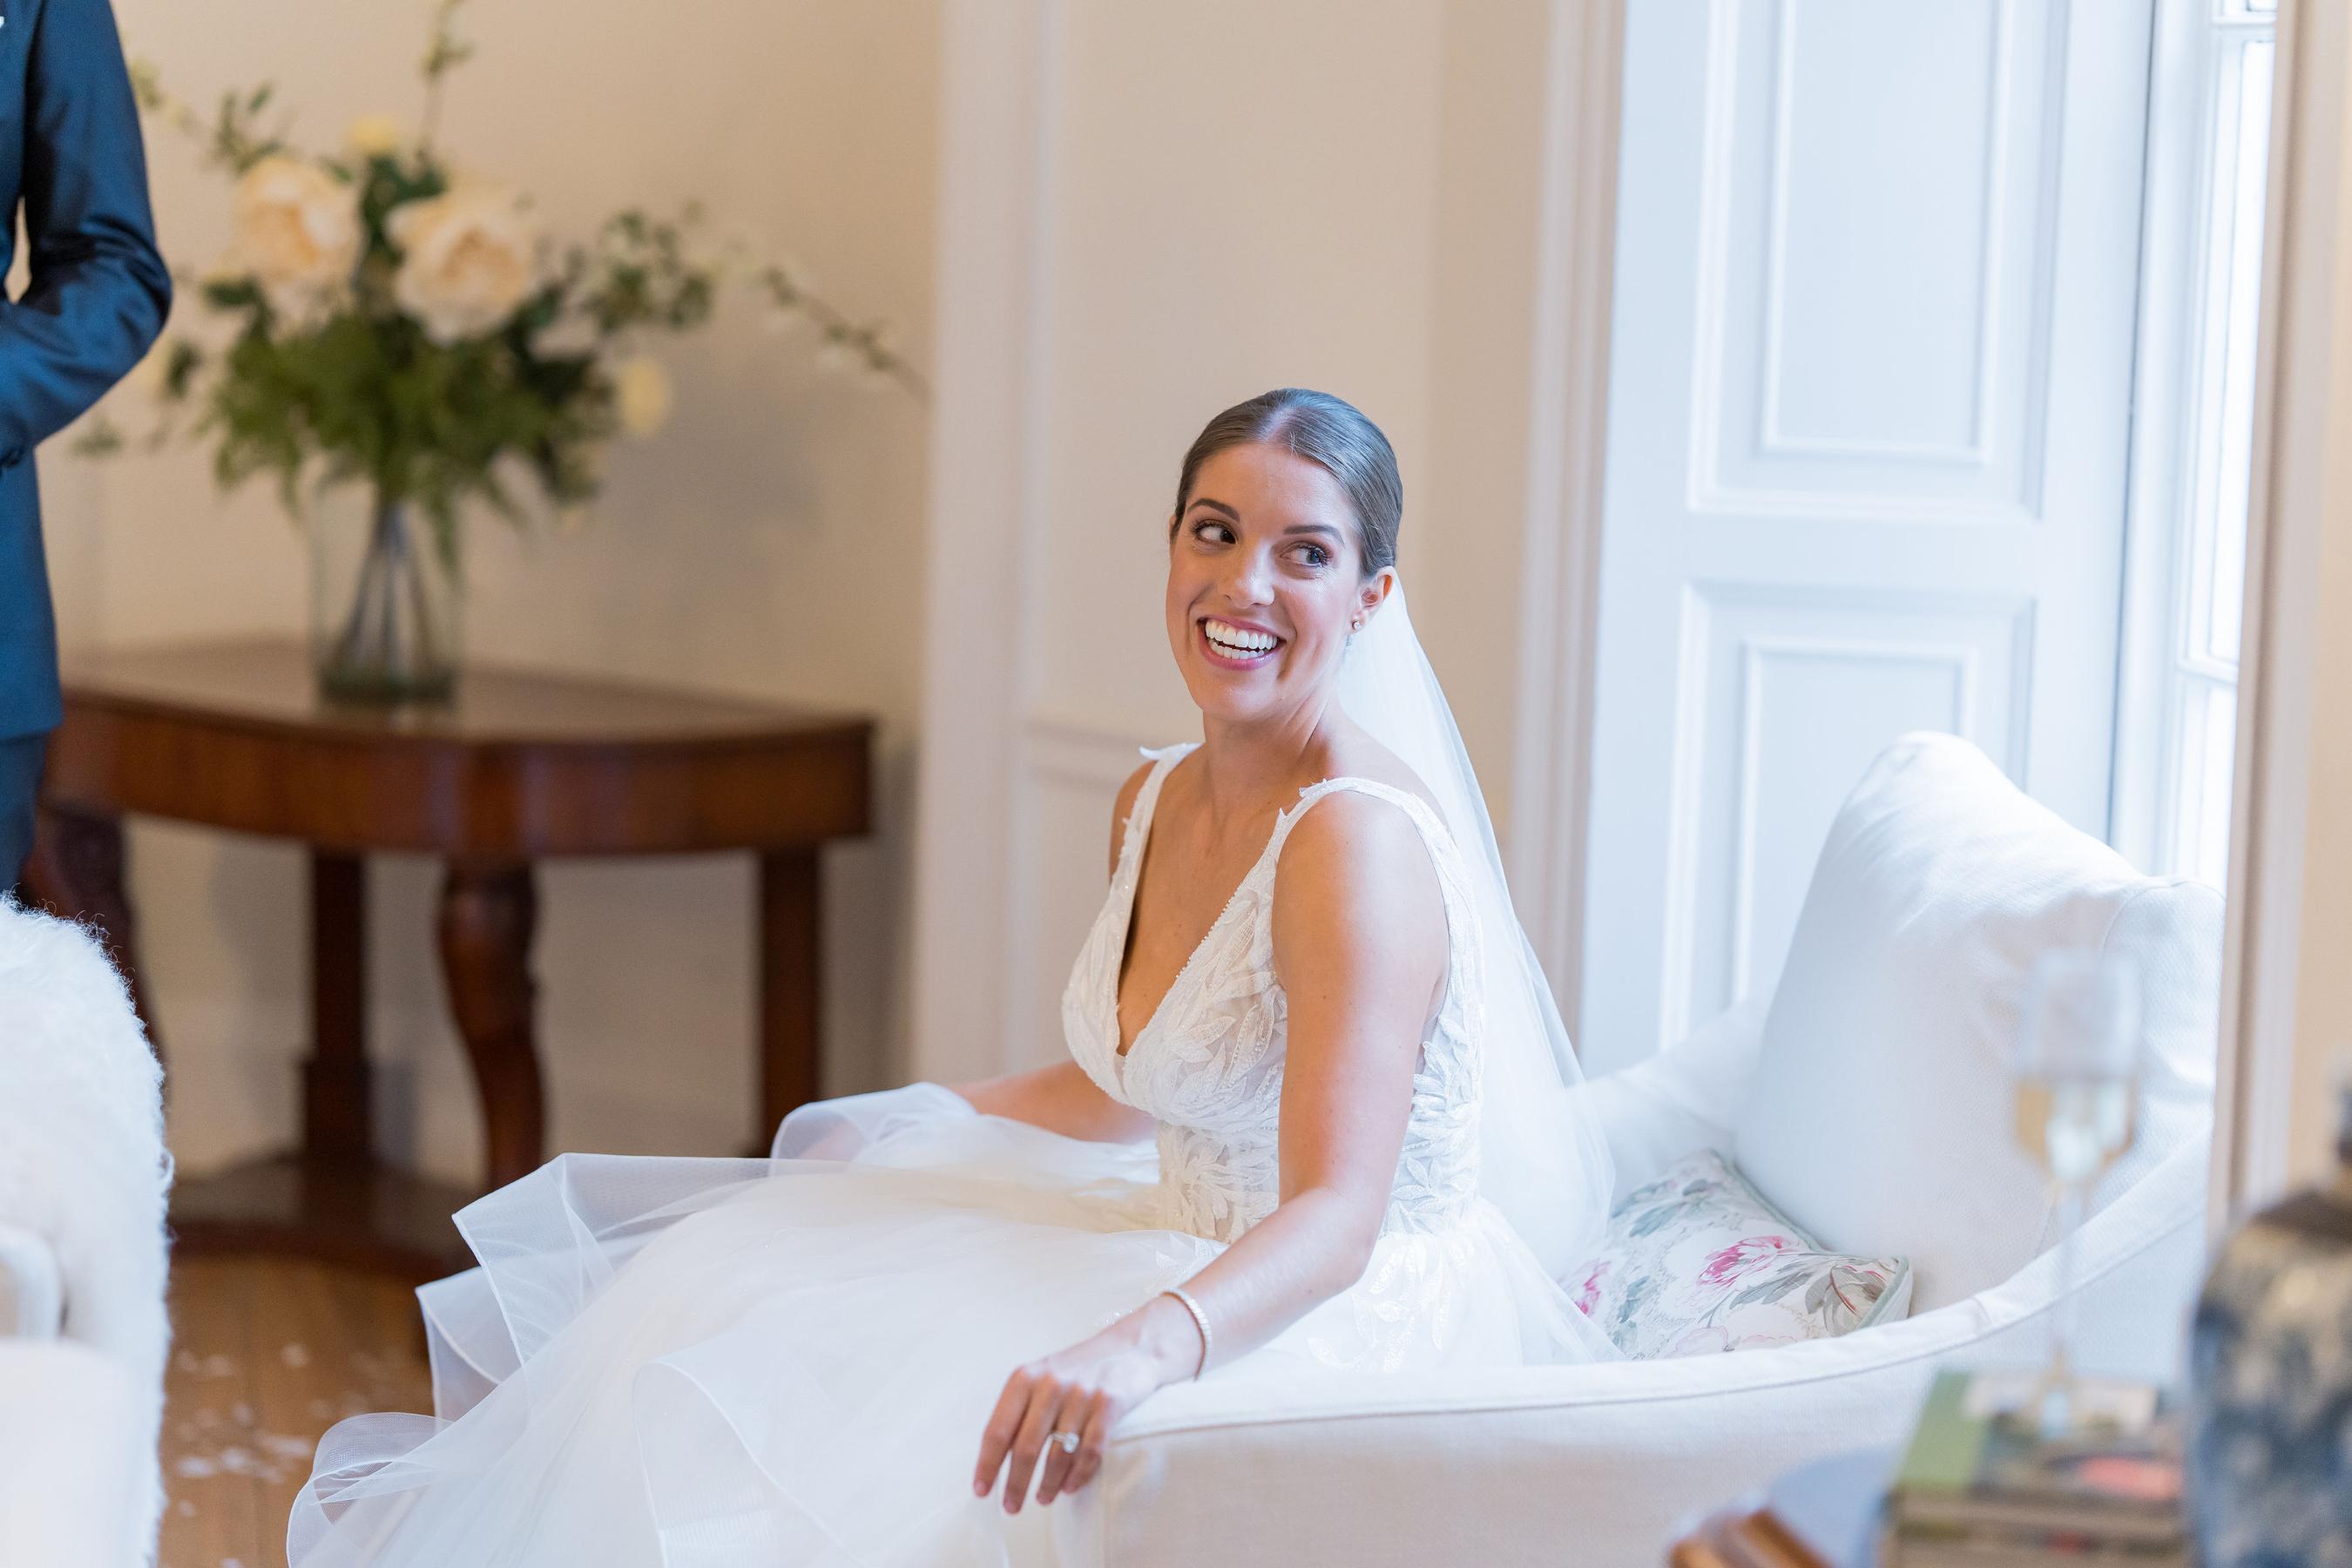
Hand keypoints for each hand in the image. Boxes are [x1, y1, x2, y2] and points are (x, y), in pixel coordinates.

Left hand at [971, 1296, 1200, 1512]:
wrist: (1129, 1349)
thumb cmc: (1076, 1372)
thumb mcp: (1040, 1379)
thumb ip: (1019, 1411)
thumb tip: (994, 1460)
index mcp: (1024, 1379)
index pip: (997, 1430)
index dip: (986, 1465)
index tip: (981, 1491)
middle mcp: (1050, 1384)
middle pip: (1025, 1448)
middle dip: (1015, 1484)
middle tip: (1011, 1507)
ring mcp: (1081, 1395)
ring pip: (1057, 1455)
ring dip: (1047, 1485)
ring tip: (1042, 1498)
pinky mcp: (1108, 1405)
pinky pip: (1089, 1453)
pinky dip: (1077, 1477)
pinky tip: (1070, 1488)